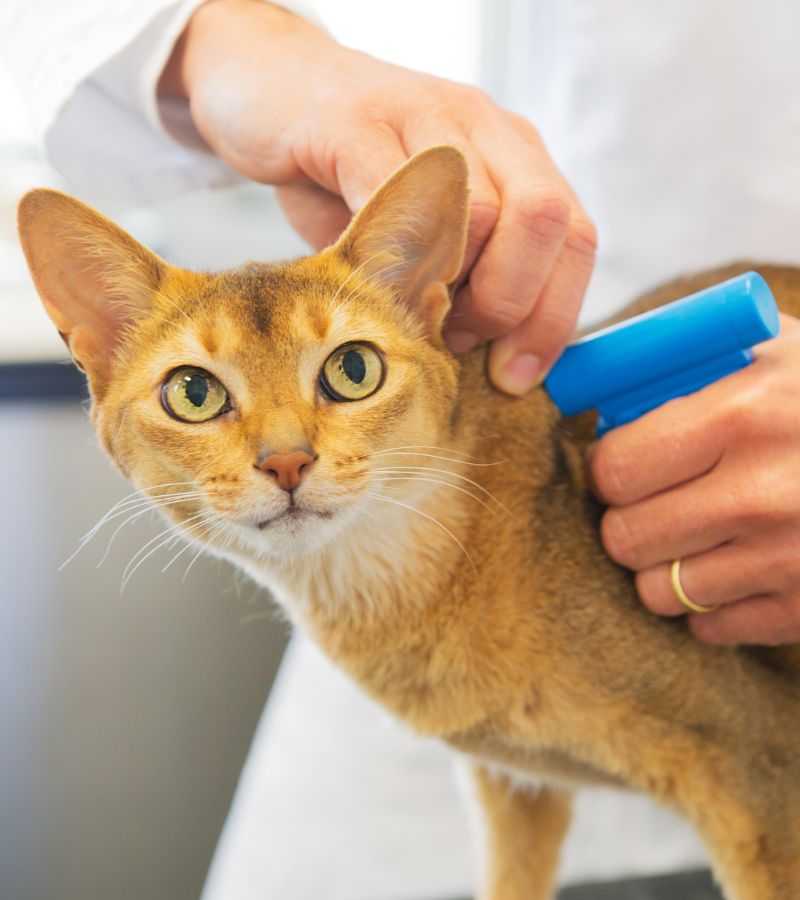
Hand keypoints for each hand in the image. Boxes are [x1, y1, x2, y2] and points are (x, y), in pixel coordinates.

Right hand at [159, 0, 595, 394]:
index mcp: (514, 155)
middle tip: (458, 340)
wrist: (268, 87)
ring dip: (449, 290)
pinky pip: (396, 197)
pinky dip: (390, 258)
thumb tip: (490, 360)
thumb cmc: (348, 173)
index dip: (553, 319)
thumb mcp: (422, 228)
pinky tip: (368, 280)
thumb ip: (463, 280)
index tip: (514, 375)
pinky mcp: (356, 122)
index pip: (575, 238)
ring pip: (480, 214)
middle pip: (545, 221)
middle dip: (509, 305)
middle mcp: (483, 126)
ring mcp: (424, 115)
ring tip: (409, 310)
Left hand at [589, 314, 799, 645]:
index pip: (614, 470)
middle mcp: (764, 494)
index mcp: (745, 415)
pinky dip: (712, 604)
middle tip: (652, 502)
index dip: (607, 468)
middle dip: (627, 518)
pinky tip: (738, 566)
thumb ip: (686, 369)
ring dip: (664, 566)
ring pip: (658, 592)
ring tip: (697, 534)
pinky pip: (711, 629)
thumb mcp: (772, 352)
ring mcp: (791, 560)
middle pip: (625, 537)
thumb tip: (602, 398)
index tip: (621, 463)